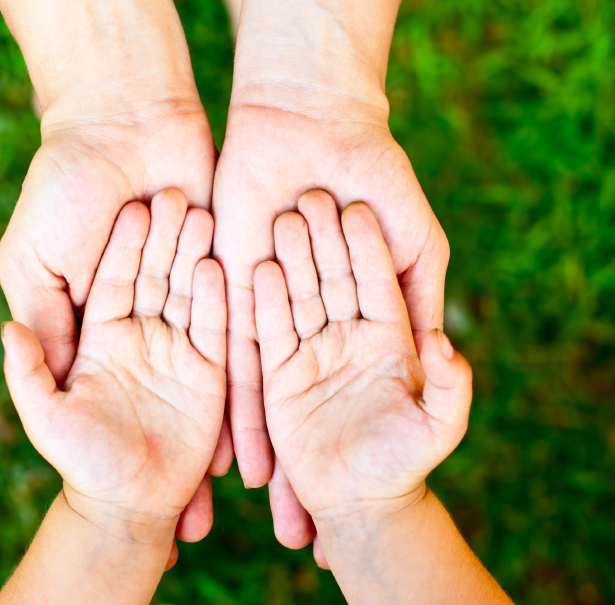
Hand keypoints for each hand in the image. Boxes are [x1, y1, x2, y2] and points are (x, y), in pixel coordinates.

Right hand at [0, 0, 234, 546]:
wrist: (119, 118)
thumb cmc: (64, 190)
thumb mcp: (34, 263)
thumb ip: (40, 322)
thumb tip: (31, 374)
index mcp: (97, 321)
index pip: (118, 400)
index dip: (129, 446)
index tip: (150, 502)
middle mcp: (147, 316)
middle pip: (171, 391)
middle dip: (189, 448)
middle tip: (205, 506)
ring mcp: (188, 291)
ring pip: (208, 363)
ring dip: (226, 407)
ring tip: (248, 465)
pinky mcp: (226, 260)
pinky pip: (239, 315)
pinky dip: (249, 358)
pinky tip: (265, 401)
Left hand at [213, 0, 448, 547]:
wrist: (308, 123)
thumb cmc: (375, 179)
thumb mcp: (415, 245)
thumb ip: (429, 302)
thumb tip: (443, 359)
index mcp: (360, 319)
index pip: (359, 399)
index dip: (355, 446)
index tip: (348, 504)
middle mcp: (313, 325)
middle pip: (305, 406)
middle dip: (302, 464)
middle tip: (297, 526)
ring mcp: (269, 311)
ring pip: (264, 391)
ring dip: (261, 443)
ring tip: (253, 499)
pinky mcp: (233, 290)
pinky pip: (229, 352)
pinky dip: (229, 398)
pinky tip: (224, 447)